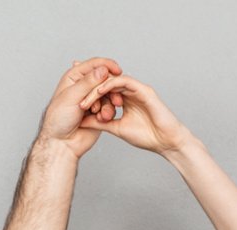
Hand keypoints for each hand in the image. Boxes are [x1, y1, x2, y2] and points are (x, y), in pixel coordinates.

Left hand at [37, 57, 124, 158]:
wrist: (62, 142)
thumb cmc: (59, 119)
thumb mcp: (72, 97)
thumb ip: (88, 83)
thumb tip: (102, 69)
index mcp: (74, 77)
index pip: (93, 65)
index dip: (107, 65)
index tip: (118, 70)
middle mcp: (84, 86)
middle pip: (104, 80)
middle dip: (110, 90)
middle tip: (115, 99)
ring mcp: (92, 99)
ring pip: (108, 94)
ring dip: (108, 104)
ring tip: (102, 114)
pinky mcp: (98, 111)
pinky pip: (109, 107)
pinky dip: (108, 112)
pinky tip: (101, 119)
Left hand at [78, 74, 194, 156]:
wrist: (164, 143)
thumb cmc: (146, 137)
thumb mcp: (115, 129)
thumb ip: (100, 122)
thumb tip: (83, 120)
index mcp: (122, 100)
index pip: (102, 90)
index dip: (87, 91)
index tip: (72, 98)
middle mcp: (128, 92)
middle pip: (105, 83)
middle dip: (89, 87)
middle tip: (76, 99)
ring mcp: (136, 89)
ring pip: (112, 80)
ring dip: (96, 89)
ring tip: (84, 101)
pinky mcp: (143, 90)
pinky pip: (123, 81)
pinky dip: (110, 85)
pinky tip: (99, 92)